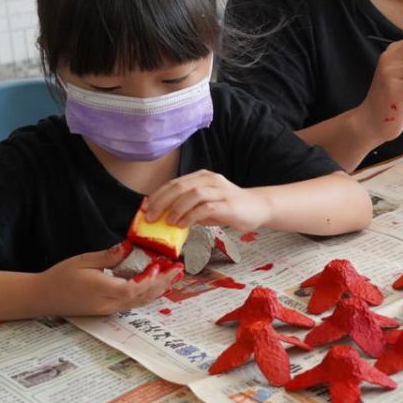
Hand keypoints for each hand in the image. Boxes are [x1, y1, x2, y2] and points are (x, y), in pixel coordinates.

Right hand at [37, 242, 182, 316]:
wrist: (42, 297)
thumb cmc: (60, 277)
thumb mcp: (83, 261)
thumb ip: (108, 256)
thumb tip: (128, 247)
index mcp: (102, 290)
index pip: (134, 288)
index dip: (152, 279)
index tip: (165, 266)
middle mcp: (108, 304)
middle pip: (142, 297)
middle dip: (163, 283)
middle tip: (179, 270)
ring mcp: (107, 310)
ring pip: (139, 302)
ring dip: (158, 290)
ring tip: (173, 277)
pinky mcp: (106, 311)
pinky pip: (132, 304)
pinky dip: (146, 295)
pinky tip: (155, 286)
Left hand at [144, 170, 271, 231]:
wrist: (258, 208)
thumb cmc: (229, 208)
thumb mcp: (205, 206)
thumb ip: (187, 208)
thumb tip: (162, 218)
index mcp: (202, 177)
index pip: (175, 183)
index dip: (157, 195)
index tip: (144, 209)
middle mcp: (211, 180)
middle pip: (180, 186)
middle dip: (161, 202)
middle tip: (150, 217)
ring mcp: (221, 191)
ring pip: (193, 194)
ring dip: (176, 208)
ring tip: (168, 222)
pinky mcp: (228, 204)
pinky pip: (206, 207)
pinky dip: (191, 216)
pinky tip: (183, 225)